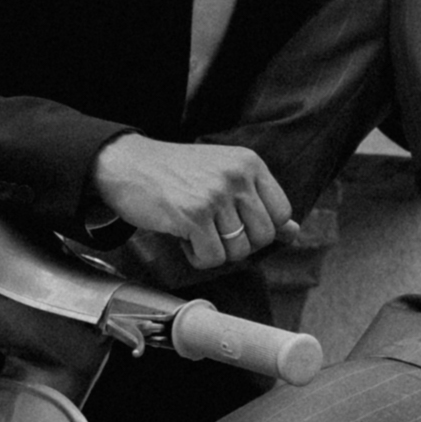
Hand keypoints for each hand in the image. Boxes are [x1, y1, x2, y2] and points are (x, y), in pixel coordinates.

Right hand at [90, 134, 290, 268]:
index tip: (235, 223)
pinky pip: (212, 258)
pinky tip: (182, 237)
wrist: (126, 164)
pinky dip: (197, 257)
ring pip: (238, 251)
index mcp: (249, 163)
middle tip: (212, 230)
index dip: (260, 228)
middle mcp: (236, 176)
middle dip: (238, 243)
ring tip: (195, 230)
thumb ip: (260, 204)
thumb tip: (294, 232)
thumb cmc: (175, 174)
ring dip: (215, 251)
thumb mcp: (223, 178)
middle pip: (263, 237)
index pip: (282, 213)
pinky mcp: (193, 216)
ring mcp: (215, 195)